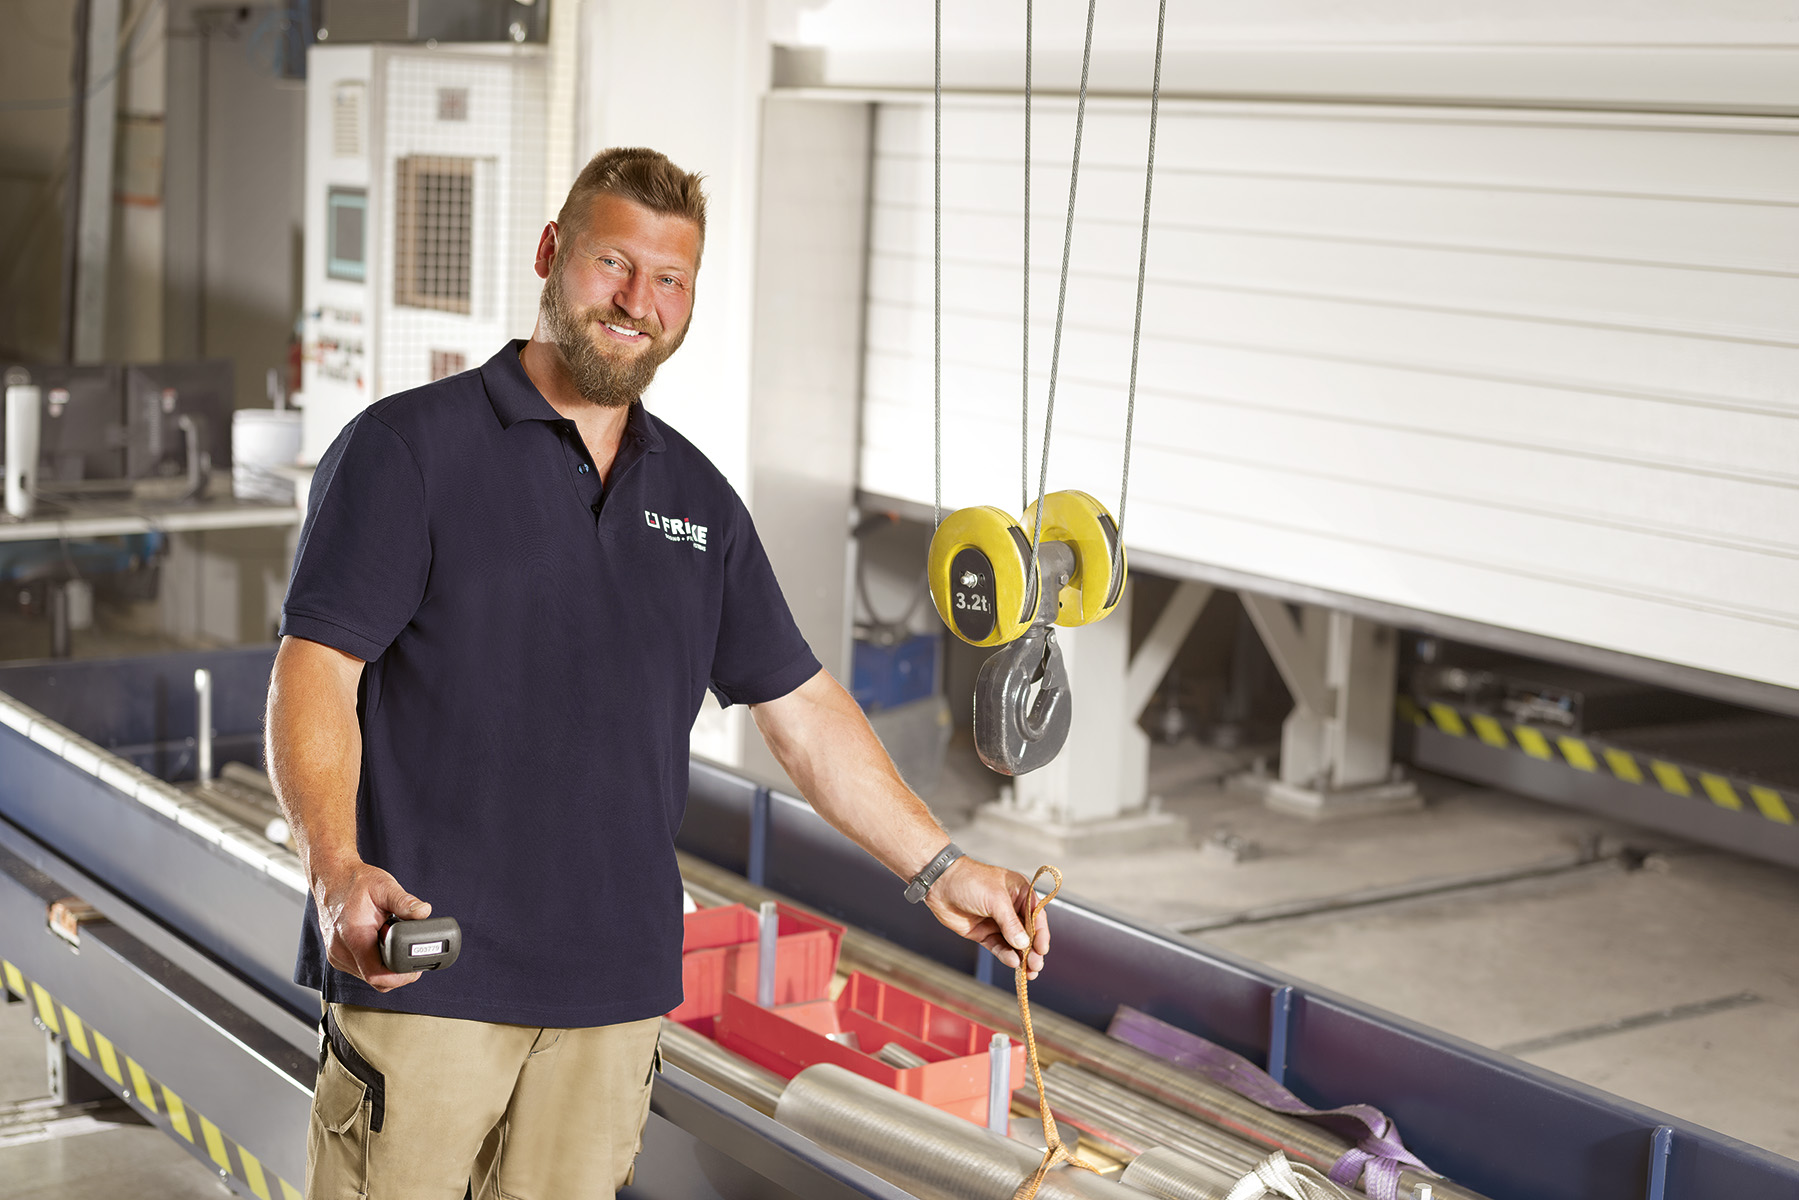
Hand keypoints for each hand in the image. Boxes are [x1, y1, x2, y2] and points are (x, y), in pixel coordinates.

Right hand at [313, 860, 431, 991]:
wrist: (332, 878)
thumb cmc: (355, 882)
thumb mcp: (384, 886)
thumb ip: (405, 902)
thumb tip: (424, 912)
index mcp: (353, 936)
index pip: (376, 974)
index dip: (399, 977)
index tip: (414, 970)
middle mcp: (340, 950)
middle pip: (373, 979)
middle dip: (395, 973)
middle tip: (410, 959)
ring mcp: (336, 955)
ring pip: (366, 976)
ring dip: (384, 968)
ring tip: (393, 947)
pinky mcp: (336, 955)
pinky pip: (359, 969)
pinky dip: (373, 963)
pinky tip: (381, 947)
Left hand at [924, 858, 1050, 978]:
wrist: (939, 883)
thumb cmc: (969, 881)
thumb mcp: (995, 899)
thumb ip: (1010, 923)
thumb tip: (1024, 944)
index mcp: (1020, 893)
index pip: (1036, 916)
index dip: (1041, 933)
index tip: (1042, 949)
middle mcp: (1011, 908)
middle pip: (1027, 932)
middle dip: (1033, 949)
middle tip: (1036, 965)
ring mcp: (997, 922)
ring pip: (1014, 943)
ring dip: (1022, 957)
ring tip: (1028, 972)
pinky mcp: (983, 933)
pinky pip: (998, 947)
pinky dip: (1006, 955)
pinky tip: (1012, 962)